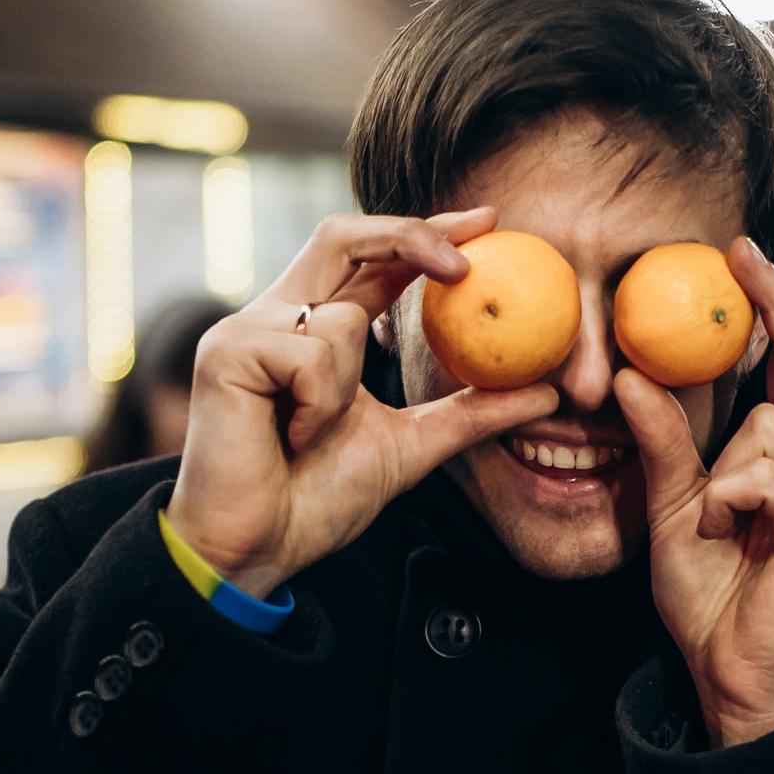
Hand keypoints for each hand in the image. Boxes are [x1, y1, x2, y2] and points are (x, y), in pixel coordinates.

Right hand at [170, 211, 559, 599]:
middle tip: (467, 260)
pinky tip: (292, 440)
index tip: (488, 224)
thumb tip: (547, 394)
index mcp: (316, 329)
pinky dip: (320, 404)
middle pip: (343, 233)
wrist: (256, 550)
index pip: (375, 258)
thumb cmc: (315, 500)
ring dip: (350, 386)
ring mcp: (246, 329)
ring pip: (341, 318)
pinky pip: (312, 356)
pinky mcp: (227, 353)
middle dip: (410, 234)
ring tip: (316, 436)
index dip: (428, 232)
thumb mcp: (412, 448)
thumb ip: (469, 414)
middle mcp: (278, 316)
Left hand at [616, 240, 773, 747]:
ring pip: (765, 430)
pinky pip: (766, 474)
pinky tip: (733, 535)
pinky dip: (731, 500)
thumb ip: (663, 440)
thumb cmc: (712, 593)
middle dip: (752, 361)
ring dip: (721, 476)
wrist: (732, 671)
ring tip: (720, 526)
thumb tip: (630, 374)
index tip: (740, 250)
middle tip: (733, 277)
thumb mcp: (674, 504)